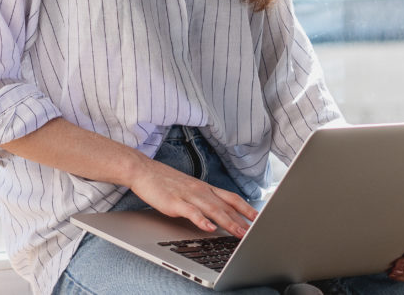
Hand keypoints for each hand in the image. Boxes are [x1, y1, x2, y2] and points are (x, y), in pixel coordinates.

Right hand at [125, 160, 258, 236]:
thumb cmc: (165, 182)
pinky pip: (191, 212)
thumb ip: (204, 201)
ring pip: (213, 210)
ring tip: (239, 233)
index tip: (259, 219)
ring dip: (228, 222)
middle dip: (243, 220)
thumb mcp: (189, 189)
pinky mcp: (175, 202)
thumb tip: (217, 215)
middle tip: (255, 232)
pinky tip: (209, 228)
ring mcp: (188, 196)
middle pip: (226, 207)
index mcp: (206, 188)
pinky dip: (201, 220)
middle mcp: (201, 191)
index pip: (232, 198)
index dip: (247, 209)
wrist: (143, 171)